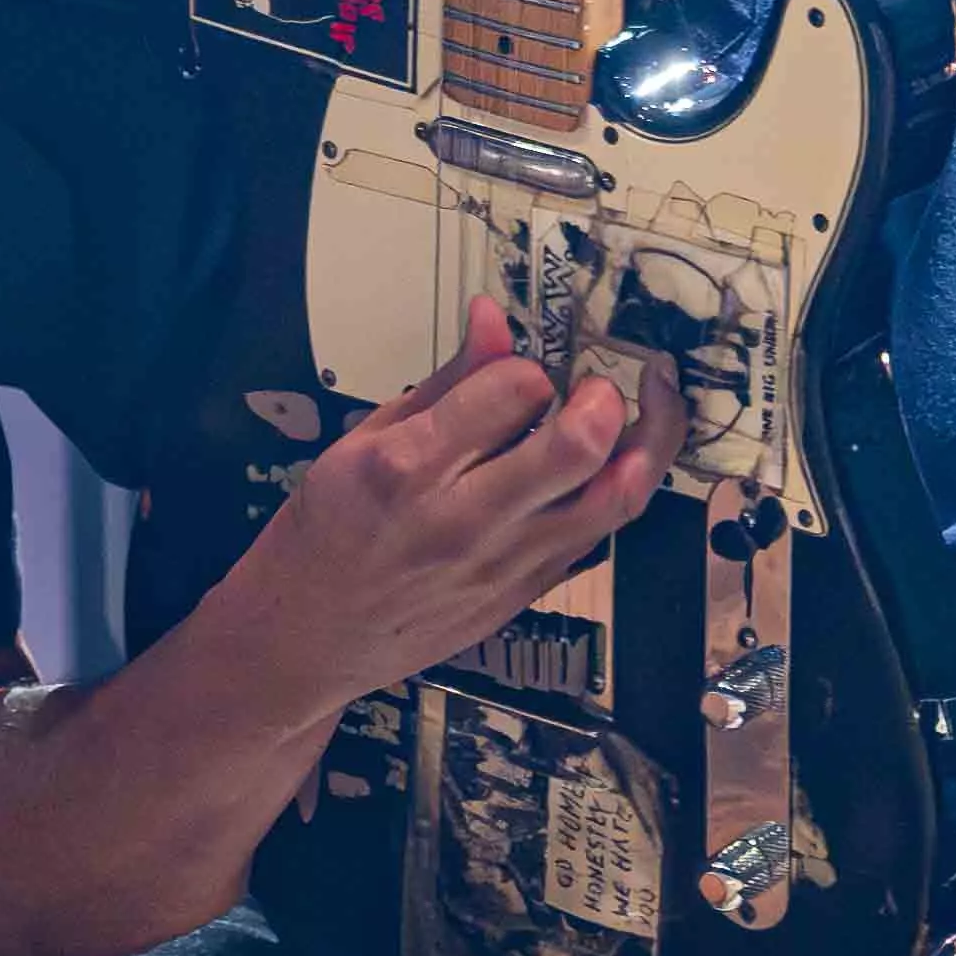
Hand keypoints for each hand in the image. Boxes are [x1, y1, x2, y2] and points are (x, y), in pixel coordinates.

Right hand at [211, 295, 680, 725]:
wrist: (312, 636)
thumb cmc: (327, 532)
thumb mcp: (363, 439)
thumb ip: (444, 383)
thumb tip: (492, 320)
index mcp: (410, 464)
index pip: (512, 392)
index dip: (527, 368)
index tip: (520, 371)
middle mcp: (465, 517)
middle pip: (577, 449)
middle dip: (605, 400)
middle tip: (600, 387)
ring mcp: (505, 564)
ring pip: (612, 502)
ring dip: (642, 449)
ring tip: (644, 414)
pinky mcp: (526, 595)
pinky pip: (597, 539)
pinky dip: (614, 497)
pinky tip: (609, 471)